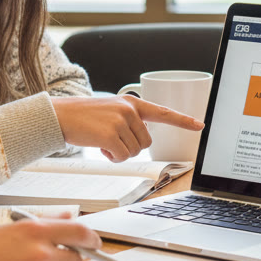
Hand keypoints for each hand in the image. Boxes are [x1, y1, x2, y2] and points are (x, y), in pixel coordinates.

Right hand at [51, 94, 204, 162]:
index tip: (200, 125)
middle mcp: (129, 110)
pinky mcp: (111, 135)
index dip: (183, 120)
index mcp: (131, 103)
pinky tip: (99, 146)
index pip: (163, 112)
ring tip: (102, 140)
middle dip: (130, 146)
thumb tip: (142, 138)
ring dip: (119, 153)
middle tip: (110, 139)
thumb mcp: (110, 110)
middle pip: (146, 142)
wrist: (60, 115)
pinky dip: (112, 157)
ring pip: (135, 151)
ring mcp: (121, 121)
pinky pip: (122, 157)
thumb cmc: (83, 117)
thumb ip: (129, 118)